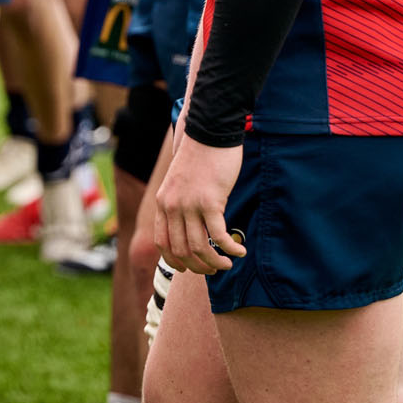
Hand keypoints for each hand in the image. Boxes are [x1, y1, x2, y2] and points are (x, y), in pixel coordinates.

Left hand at [150, 133, 246, 273]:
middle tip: (213, 269)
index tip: (188, 269)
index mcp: (162, 202)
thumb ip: (179, 203)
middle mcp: (172, 206)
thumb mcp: (179, 181)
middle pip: (180, 250)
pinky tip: (240, 252)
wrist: (209, 132)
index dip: (175, 260)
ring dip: (215, 262)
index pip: (162, 242)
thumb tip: (188, 225)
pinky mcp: (210, 202)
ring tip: (227, 264)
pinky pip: (219, 236)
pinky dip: (230, 249)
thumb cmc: (200, 157)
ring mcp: (189, 205)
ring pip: (199, 248)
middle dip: (198, 266)